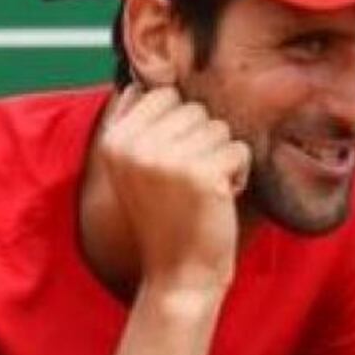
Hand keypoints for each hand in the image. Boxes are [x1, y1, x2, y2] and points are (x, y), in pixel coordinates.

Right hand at [100, 85, 250, 293]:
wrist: (180, 274)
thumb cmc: (168, 217)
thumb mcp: (135, 168)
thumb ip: (138, 124)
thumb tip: (143, 80)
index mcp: (114, 139)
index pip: (164, 94)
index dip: (181, 127)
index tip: (172, 166)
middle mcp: (135, 145)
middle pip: (195, 109)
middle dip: (204, 144)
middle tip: (190, 184)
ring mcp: (167, 158)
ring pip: (220, 128)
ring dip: (222, 159)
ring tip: (204, 192)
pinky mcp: (202, 174)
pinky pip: (240, 149)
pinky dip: (240, 174)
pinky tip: (220, 199)